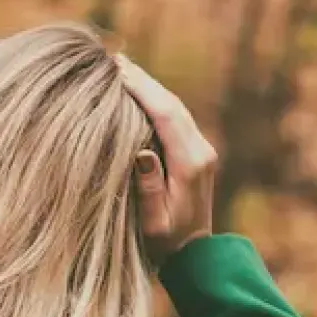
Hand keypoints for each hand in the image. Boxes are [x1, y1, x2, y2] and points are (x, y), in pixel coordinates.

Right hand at [117, 54, 216, 265]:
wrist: (195, 255)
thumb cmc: (166, 243)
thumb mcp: (153, 223)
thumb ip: (148, 188)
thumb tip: (142, 152)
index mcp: (190, 165)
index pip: (167, 116)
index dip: (143, 90)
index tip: (118, 72)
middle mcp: (201, 151)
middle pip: (173, 104)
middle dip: (144, 80)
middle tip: (114, 61)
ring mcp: (202, 150)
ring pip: (176, 108)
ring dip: (151, 87)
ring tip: (123, 69)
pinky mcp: (197, 152)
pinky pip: (176, 118)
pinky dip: (157, 101)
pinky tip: (138, 91)